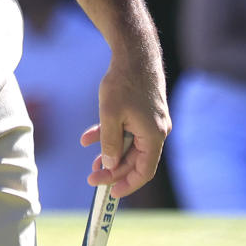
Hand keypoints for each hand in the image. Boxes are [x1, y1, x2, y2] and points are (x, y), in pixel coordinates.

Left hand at [78, 51, 169, 199]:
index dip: (128, 184)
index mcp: (153, 135)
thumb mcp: (111, 115)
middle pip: (135, 160)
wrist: (134, 52)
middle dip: (113, 169)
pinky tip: (88, 138)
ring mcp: (152, 121)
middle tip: (91, 176)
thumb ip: (110, 143)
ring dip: (110, 153)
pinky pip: (127, 130)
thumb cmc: (124, 82)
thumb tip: (109, 165)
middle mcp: (157, 131)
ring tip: (91, 163)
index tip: (111, 193)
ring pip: (129, 145)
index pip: (144, 171)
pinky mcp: (144, 112)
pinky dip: (110, 135)